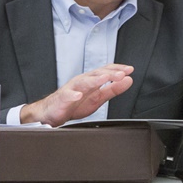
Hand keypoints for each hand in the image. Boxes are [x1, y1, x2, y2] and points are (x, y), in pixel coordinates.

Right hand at [19, 64, 134, 126]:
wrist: (52, 113)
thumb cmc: (74, 104)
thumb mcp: (98, 97)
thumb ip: (113, 89)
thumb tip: (128, 80)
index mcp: (91, 81)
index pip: (105, 71)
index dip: (117, 70)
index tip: (130, 70)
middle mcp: (82, 82)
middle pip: (96, 74)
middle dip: (109, 73)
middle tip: (121, 74)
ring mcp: (72, 89)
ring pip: (83, 82)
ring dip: (94, 80)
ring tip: (103, 79)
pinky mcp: (62, 99)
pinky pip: (67, 96)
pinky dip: (73, 95)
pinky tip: (78, 95)